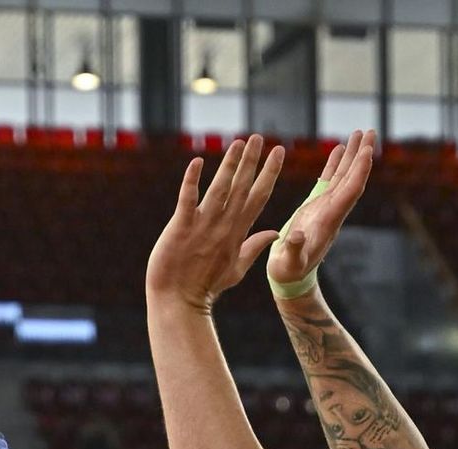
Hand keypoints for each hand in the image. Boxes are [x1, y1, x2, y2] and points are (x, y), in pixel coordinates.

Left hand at [147, 135, 285, 314]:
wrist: (178, 302)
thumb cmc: (205, 287)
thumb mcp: (236, 269)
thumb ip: (254, 247)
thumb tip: (275, 233)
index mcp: (237, 233)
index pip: (257, 197)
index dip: (268, 173)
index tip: (278, 152)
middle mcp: (223, 226)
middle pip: (241, 188)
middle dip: (252, 162)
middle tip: (259, 137)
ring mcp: (203, 226)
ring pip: (220, 189)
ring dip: (229, 165)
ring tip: (238, 143)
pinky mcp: (181, 227)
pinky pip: (187, 199)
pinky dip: (192, 181)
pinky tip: (197, 161)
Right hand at [267, 130, 375, 296]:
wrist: (289, 276)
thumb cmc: (288, 272)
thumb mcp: (288, 263)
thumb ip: (293, 249)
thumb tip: (295, 236)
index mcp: (328, 221)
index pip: (349, 192)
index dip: (359, 172)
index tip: (368, 151)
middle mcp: (332, 211)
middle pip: (352, 179)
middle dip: (362, 155)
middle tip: (371, 131)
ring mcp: (326, 207)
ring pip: (343, 176)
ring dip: (353, 154)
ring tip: (360, 133)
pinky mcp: (316, 206)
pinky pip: (329, 180)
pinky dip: (336, 163)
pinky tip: (340, 148)